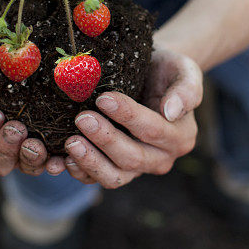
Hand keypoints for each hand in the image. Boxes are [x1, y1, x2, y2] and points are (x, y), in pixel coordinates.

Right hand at [0, 45, 67, 176]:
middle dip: (5, 147)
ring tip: (36, 142)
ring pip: (24, 168)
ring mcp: (27, 151)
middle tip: (16, 127)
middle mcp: (1, 146)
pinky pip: (52, 164)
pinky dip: (55, 164)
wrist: (32, 57)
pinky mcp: (52, 150)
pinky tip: (60, 158)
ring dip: (29, 158)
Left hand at [64, 46, 201, 187]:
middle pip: (132, 157)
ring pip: (115, 176)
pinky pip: (97, 178)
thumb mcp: (184, 70)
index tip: (103, 98)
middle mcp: (161, 158)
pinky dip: (79, 171)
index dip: (127, 116)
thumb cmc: (167, 70)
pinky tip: (62, 159)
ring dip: (90, 162)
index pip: (152, 129)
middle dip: (105, 139)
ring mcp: (138, 168)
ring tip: (71, 142)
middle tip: (82, 118)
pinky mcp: (116, 169)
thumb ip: (186, 90)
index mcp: (180, 136)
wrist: (150, 75)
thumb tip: (171, 112)